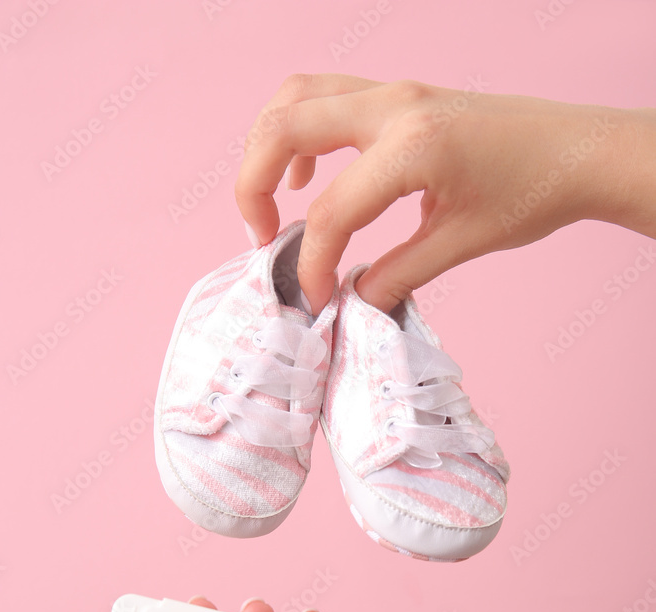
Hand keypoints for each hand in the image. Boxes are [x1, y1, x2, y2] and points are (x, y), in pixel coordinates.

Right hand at [235, 74, 655, 313]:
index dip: (312, 263)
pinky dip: (299, 133)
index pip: (333, 210)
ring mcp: (393, 92)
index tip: (316, 300)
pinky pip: (325, 98)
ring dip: (268, 149)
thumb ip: (399, 274)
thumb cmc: (531, 192)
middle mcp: (393, 106)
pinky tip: (310, 178)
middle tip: (262, 239)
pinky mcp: (397, 96)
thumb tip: (353, 302)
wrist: (575, 150)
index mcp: (413, 146)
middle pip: (285, 127)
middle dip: (253, 186)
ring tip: (275, 206)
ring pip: (297, 98)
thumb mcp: (462, 243)